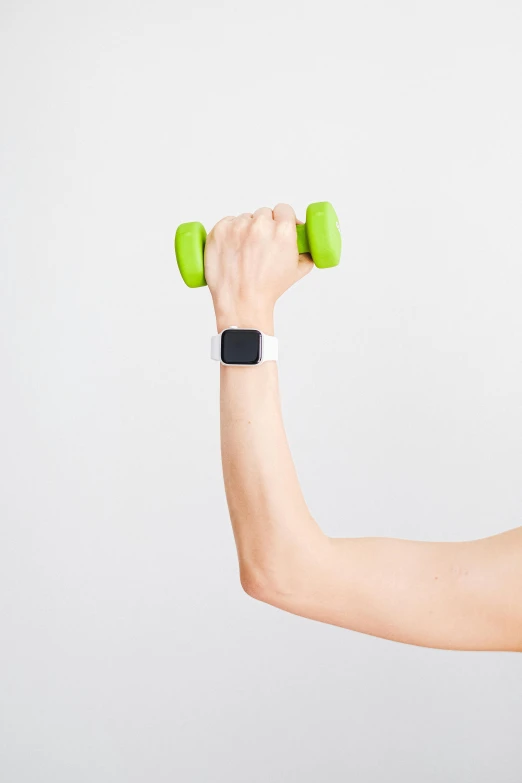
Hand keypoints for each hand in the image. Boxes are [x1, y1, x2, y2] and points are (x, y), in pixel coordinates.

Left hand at [204, 203, 313, 333]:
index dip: (282, 218)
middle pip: (264, 214)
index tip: (278, 225)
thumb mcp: (297, 272)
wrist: (241, 302)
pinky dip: (229, 232)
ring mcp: (237, 227)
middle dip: (264, 225)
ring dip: (246, 229)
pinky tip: (232, 247)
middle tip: (260, 243)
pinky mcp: (219, 231)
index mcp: (283, 231)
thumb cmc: (268, 290)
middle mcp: (260, 225)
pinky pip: (227, 222)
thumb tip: (308, 247)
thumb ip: (306, 255)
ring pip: (245, 219)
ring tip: (245, 250)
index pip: (284, 209)